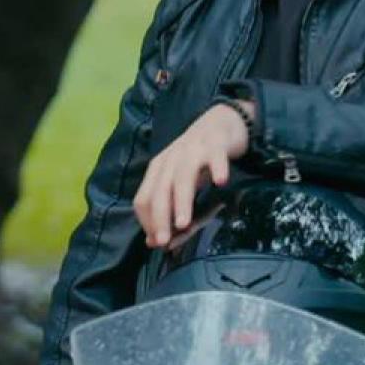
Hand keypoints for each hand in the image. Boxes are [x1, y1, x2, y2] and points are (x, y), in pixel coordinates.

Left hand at [133, 102, 251, 247]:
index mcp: (158, 170)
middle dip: (160, 218)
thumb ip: (169, 209)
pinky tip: (221, 182)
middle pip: (159, 191)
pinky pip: (215, 157)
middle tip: (164, 242)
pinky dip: (217, 168)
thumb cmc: (198, 159)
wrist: (221, 122)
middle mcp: (171, 159)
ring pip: (183, 177)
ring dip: (181, 201)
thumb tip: (155, 242)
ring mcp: (193, 150)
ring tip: (183, 224)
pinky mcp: (216, 144)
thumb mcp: (181, 183)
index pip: (143, 199)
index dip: (148, 222)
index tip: (157, 243)